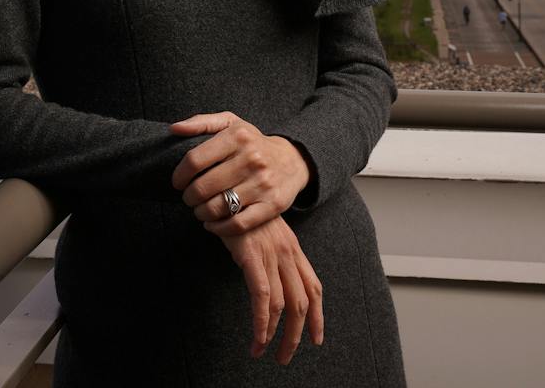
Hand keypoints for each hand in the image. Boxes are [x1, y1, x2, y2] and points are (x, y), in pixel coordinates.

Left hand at [168, 112, 310, 235]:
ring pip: (218, 207)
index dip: (180, 175)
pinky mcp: (272, 205)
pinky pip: (238, 224)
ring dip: (201, 213)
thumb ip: (201, 123)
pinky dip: (219, 228)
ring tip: (199, 210)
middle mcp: (251, 159)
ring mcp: (263, 183)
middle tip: (188, 198)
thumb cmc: (252, 142)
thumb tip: (175, 129)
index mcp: (237, 136)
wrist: (292, 160)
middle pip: (204, 187)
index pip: (195, 160)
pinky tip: (212, 224)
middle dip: (189, 197)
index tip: (178, 182)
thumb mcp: (230, 123)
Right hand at [219, 217, 323, 362]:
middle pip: (302, 302)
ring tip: (263, 352)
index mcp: (292, 248)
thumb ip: (270, 252)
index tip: (316, 339)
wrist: (226, 188)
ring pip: (284, 306)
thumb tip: (267, 275)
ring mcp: (271, 255)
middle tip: (286, 356)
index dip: (318, 316)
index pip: (314, 287)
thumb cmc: (239, 209)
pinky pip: (262, 297)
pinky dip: (262, 322)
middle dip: (297, 335)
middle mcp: (287, 253)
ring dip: (276, 335)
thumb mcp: (263, 230)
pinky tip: (257, 337)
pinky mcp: (252, 257)